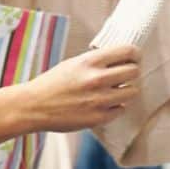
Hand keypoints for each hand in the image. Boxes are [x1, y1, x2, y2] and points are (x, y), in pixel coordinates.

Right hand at [0, 44, 140, 155]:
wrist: (34, 106)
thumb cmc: (52, 83)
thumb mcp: (73, 63)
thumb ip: (96, 61)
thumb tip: (121, 58)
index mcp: (90, 61)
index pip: (128, 51)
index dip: (135, 53)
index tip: (134, 56)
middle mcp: (97, 79)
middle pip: (134, 71)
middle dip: (132, 71)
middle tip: (126, 74)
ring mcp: (99, 100)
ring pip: (132, 91)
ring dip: (126, 90)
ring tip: (116, 90)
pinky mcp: (98, 118)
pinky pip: (121, 109)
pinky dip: (116, 106)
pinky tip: (105, 103)